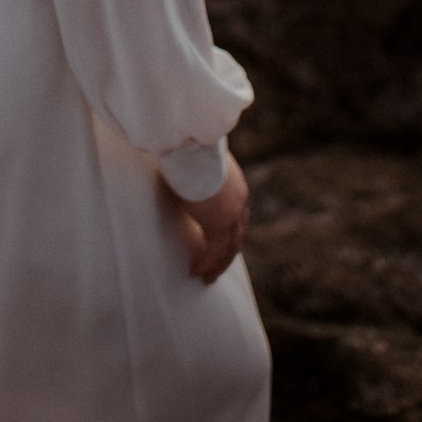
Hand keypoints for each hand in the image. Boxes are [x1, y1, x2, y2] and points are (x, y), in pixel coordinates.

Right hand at [167, 153, 249, 283]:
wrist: (192, 145)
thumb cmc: (188, 146)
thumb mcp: (198, 161)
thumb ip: (197, 172)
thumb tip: (182, 172)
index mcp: (236, 185)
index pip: (238, 215)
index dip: (230, 231)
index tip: (222, 242)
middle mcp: (239, 202)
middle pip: (237, 235)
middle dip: (226, 252)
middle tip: (217, 265)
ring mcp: (231, 214)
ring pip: (229, 247)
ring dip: (217, 264)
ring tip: (206, 276)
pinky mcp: (219, 224)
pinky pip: (214, 251)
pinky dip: (207, 263)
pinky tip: (196, 272)